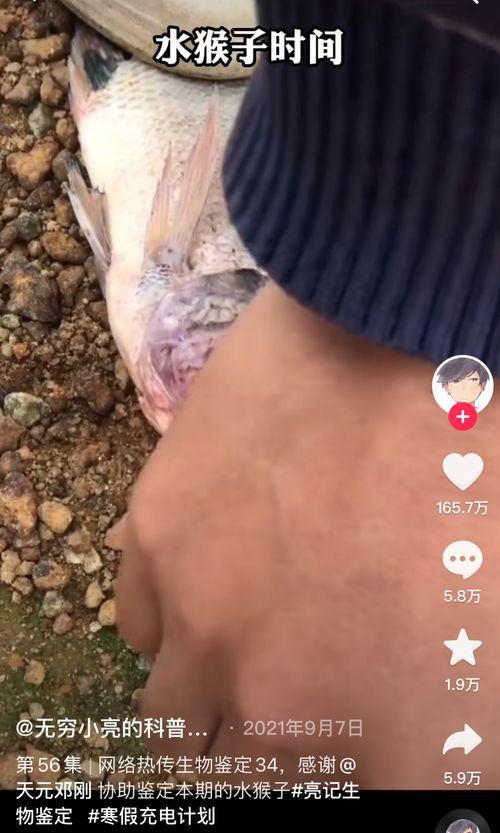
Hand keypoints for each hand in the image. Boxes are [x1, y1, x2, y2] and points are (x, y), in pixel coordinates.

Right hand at [113, 283, 499, 788]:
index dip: (338, 771)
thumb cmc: (475, 473)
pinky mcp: (157, 540)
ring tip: (238, 648)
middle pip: (234, 777)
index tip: (337, 743)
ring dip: (204, 703)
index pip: (333, 797)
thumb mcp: (495, 618)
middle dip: (265, 752)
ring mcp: (204, 620)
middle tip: (288, 699)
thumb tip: (424, 759)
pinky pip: (138, 628)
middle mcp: (279, 699)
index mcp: (382, 730)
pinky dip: (169, 625)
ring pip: (170, 724)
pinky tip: (203, 585)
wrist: (397, 337)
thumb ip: (451, 719)